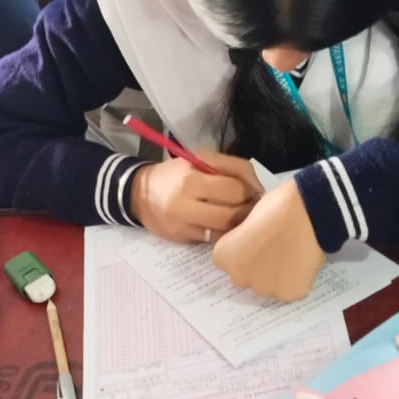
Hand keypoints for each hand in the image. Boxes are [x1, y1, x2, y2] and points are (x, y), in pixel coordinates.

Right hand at [128, 150, 261, 243]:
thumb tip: (258, 189)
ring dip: (239, 223)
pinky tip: (224, 223)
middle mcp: (184, 204)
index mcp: (190, 179)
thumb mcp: (200, 158)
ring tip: (239, 213)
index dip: (249, 189)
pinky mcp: (182, 239)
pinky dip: (224, 232)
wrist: (140, 194)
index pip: (234, 189)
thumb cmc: (176, 173)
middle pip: (232, 214)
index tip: (251, 189)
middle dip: (247, 209)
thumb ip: (232, 167)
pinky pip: (214, 240)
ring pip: (225, 230)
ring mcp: (182, 225)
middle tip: (250, 204)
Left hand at [213, 180, 324, 300]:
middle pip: (248, 276)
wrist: (304, 214)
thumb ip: (242, 238)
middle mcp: (237, 277)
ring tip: (293, 254)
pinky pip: (291, 290)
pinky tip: (303, 262)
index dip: (245, 251)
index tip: (258, 242)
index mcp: (222, 256)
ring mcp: (263, 289)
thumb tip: (251, 242)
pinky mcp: (288, 294)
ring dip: (279, 275)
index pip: (230, 260)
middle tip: (277, 249)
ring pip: (270, 286)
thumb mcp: (246, 218)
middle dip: (260, 267)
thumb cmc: (275, 207)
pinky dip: (298, 279)